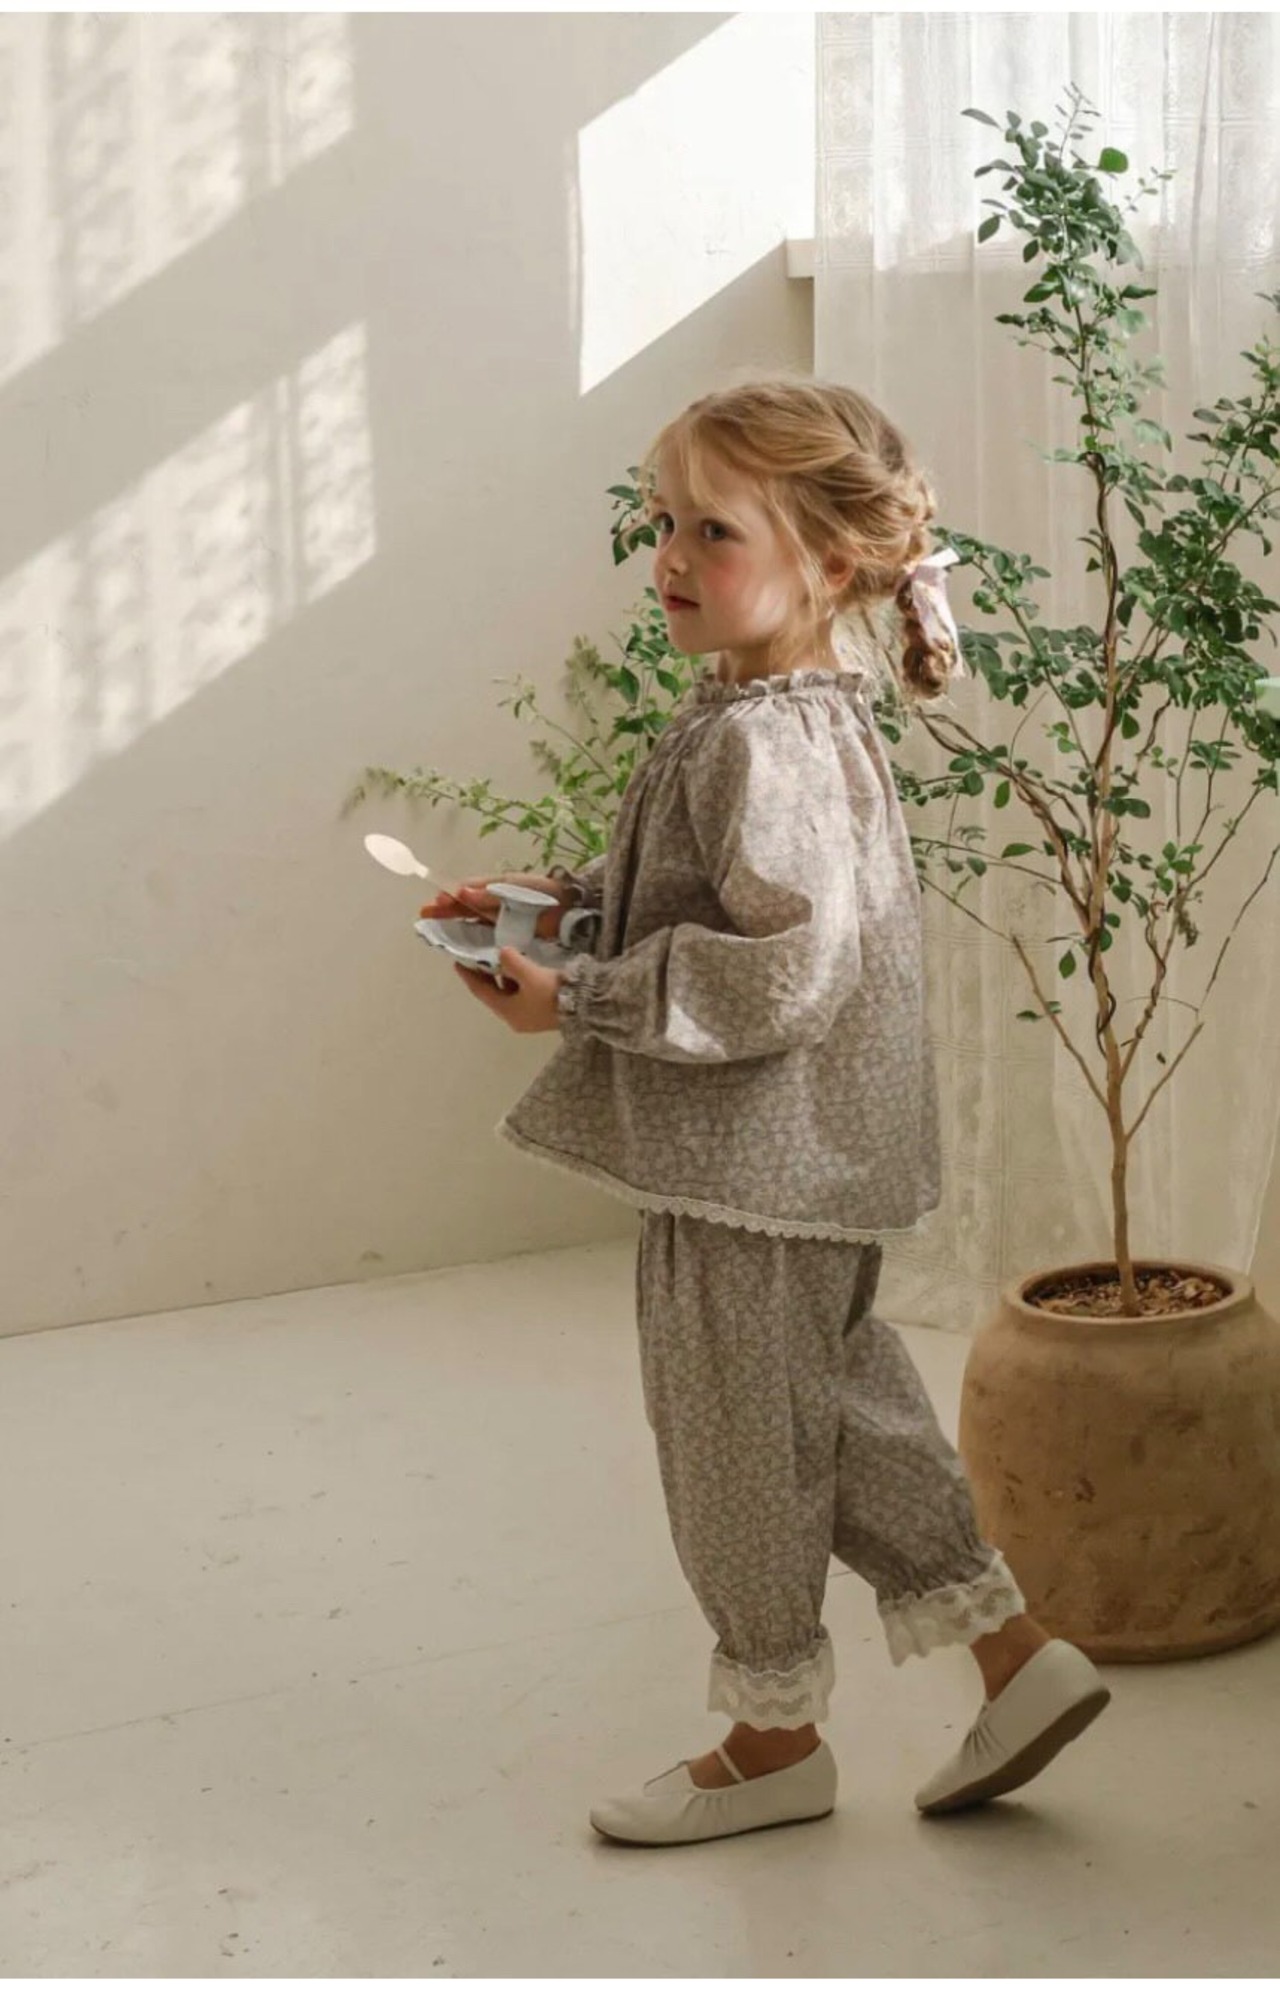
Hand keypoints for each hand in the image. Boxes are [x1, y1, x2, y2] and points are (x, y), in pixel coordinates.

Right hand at [421, 873, 567, 942]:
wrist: (571, 908)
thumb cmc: (543, 893)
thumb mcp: (515, 890)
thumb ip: (489, 895)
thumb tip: (461, 892)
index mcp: (495, 886)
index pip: (466, 889)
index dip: (449, 896)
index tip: (435, 903)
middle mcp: (494, 901)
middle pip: (464, 906)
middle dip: (445, 911)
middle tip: (424, 917)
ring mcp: (500, 917)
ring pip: (472, 922)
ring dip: (455, 927)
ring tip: (437, 934)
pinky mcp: (508, 932)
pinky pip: (486, 935)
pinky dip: (473, 940)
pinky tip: (462, 948)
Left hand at [453, 946, 563, 1032]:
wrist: (585, 1007)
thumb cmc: (553, 994)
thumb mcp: (529, 974)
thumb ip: (511, 961)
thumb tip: (501, 952)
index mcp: (507, 1011)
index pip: (481, 991)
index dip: (469, 976)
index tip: (458, 963)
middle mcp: (515, 1018)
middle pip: (494, 994)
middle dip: (486, 977)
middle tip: (478, 958)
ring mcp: (529, 1018)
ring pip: (509, 995)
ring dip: (503, 979)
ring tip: (500, 960)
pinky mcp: (542, 1014)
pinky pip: (522, 996)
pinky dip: (517, 983)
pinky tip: (521, 970)